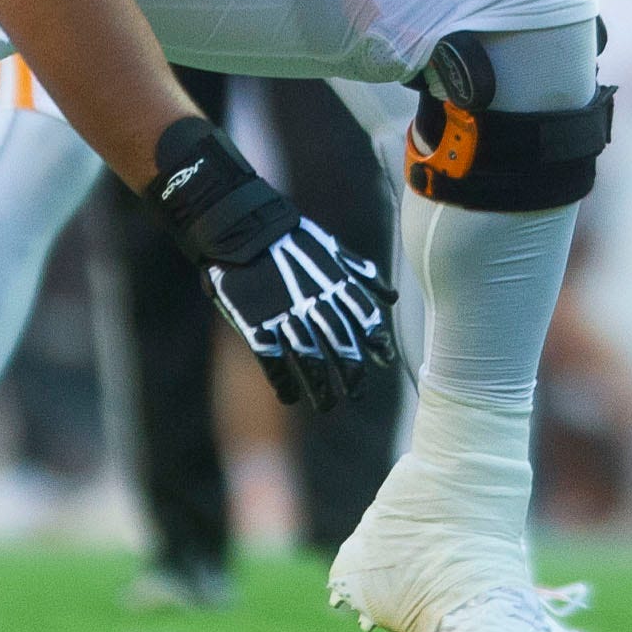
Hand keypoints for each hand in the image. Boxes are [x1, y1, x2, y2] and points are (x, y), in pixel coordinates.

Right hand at [143, 116, 396, 408]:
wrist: (239, 226)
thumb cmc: (289, 239)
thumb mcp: (332, 250)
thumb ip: (362, 274)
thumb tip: (392, 297)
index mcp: (334, 283)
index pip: (364, 320)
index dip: (376, 343)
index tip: (383, 361)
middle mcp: (314, 303)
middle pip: (341, 347)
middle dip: (351, 375)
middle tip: (356, 395)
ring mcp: (285, 315)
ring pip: (310, 361)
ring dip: (321, 387)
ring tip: (327, 405)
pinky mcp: (256, 324)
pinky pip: (273, 361)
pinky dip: (283, 382)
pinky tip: (290, 396)